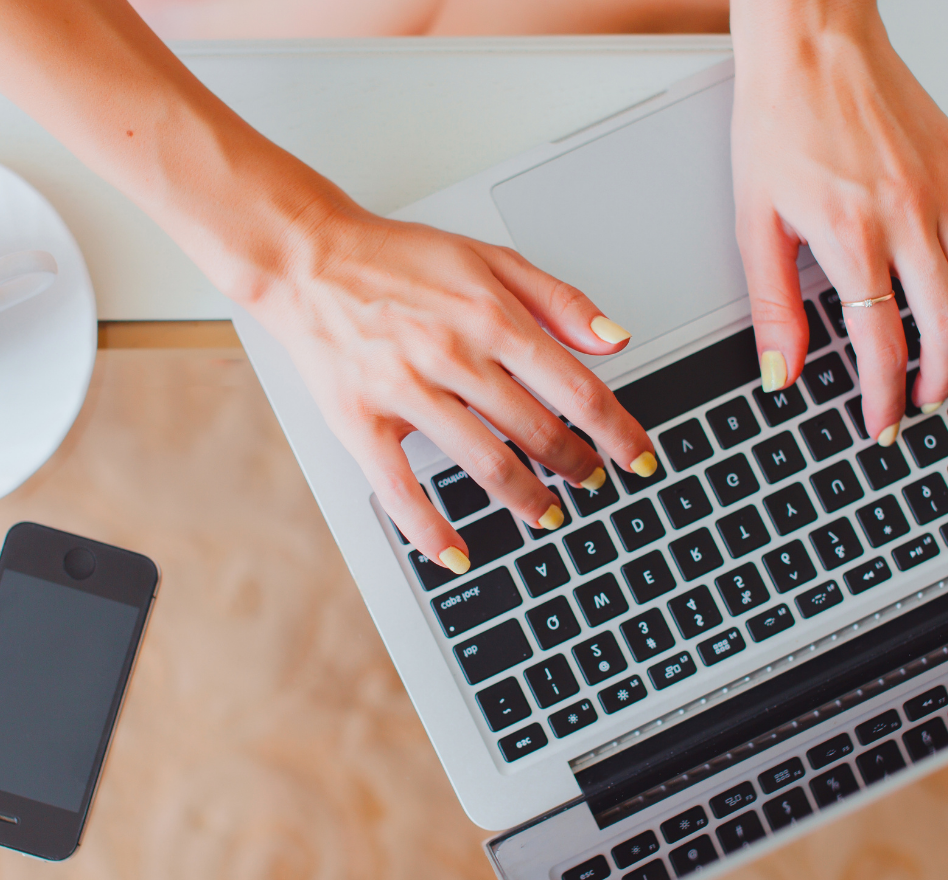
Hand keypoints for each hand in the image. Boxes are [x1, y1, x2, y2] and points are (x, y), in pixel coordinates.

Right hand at [240, 198, 657, 572]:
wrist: (309, 259)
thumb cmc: (398, 259)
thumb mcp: (489, 258)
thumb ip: (558, 300)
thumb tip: (614, 341)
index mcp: (491, 316)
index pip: (576, 389)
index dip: (617, 431)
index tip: (639, 458)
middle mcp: (453, 354)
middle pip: (538, 431)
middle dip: (577, 467)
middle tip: (594, 483)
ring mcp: (405, 391)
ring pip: (484, 463)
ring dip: (527, 499)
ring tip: (548, 514)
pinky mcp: (359, 421)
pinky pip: (401, 489)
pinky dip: (432, 529)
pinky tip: (457, 554)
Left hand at [730, 0, 947, 443]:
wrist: (807, 43)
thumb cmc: (777, 120)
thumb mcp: (754, 223)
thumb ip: (773, 304)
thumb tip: (779, 369)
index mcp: (853, 237)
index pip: (881, 342)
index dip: (884, 396)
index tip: (882, 424)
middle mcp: (908, 216)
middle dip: (942, 379)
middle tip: (929, 404)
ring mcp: (945, 187)